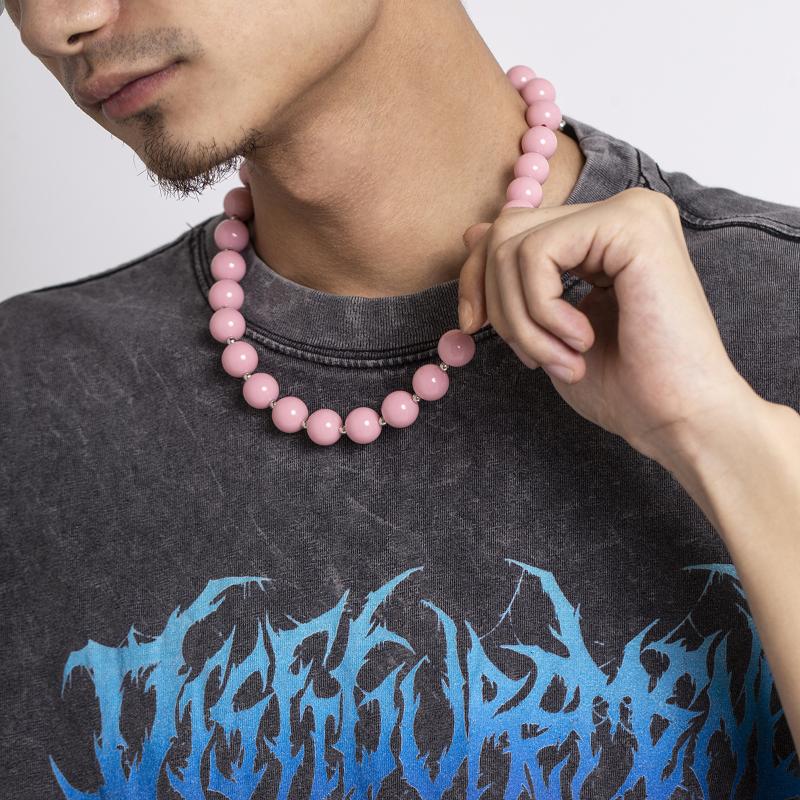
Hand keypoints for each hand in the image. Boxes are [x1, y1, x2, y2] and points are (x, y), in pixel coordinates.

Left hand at [457, 187, 759, 463]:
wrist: (679, 420)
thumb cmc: (624, 387)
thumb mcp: (546, 328)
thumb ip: (516, 279)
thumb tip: (473, 231)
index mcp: (604, 235)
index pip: (511, 231)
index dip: (476, 279)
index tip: (472, 327)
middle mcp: (620, 212)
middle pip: (506, 230)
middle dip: (495, 301)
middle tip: (530, 357)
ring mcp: (629, 211)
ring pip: (515, 244)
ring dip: (522, 319)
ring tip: (560, 359)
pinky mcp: (631, 224)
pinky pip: (538, 255)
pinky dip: (541, 311)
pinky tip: (581, 341)